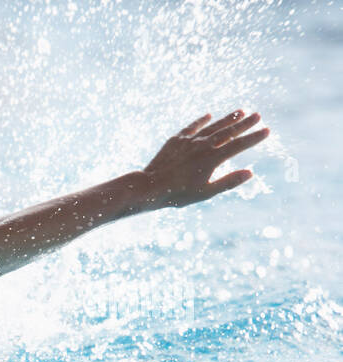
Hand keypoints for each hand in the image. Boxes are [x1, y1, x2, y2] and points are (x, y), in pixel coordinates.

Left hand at [139, 109, 270, 209]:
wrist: (150, 186)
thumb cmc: (178, 194)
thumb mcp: (206, 193)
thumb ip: (228, 182)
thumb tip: (250, 173)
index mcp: (213, 158)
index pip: (239, 145)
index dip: (253, 138)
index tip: (267, 130)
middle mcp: (203, 145)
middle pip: (228, 131)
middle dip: (245, 123)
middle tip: (259, 115)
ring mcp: (189, 141)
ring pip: (213, 126)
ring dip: (227, 119)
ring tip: (241, 111)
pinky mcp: (176, 140)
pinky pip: (192, 127)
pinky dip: (202, 121)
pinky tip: (209, 115)